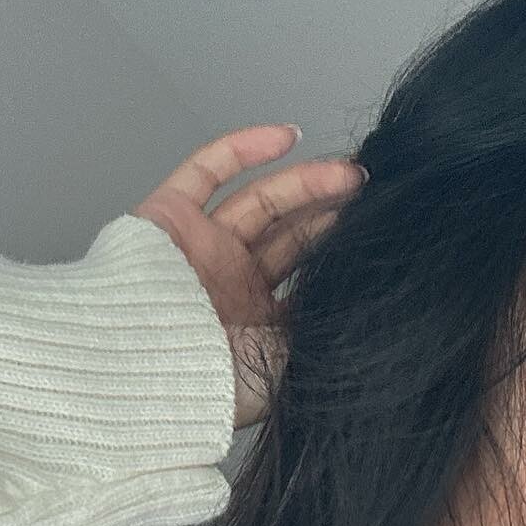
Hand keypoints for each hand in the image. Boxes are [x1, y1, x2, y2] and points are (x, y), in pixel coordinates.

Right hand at [131, 124, 365, 427]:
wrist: (145, 378)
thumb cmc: (212, 388)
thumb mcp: (285, 368)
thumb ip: (318, 333)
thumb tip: (361, 309)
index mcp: (258, 321)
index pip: (306, 275)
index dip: (339, 253)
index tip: (380, 235)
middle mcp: (231, 280)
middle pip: (289, 233)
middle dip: (329, 212)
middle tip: (369, 195)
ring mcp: (201, 246)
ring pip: (260, 200)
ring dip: (305, 183)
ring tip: (351, 174)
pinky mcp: (167, 217)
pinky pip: (206, 171)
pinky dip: (243, 148)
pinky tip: (290, 136)